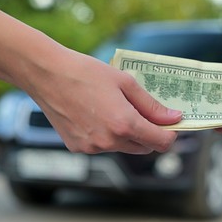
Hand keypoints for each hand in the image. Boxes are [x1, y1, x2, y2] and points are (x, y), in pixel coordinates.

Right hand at [29, 50, 181, 153]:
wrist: (47, 74)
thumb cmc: (86, 73)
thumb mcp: (125, 83)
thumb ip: (152, 105)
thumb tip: (174, 118)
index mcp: (124, 125)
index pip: (161, 142)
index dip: (170, 134)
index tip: (170, 123)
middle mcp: (109, 142)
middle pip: (144, 147)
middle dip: (149, 133)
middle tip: (143, 113)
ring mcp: (92, 148)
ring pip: (124, 148)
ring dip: (128, 135)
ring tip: (114, 109)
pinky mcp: (78, 148)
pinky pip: (103, 147)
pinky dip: (107, 136)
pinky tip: (96, 116)